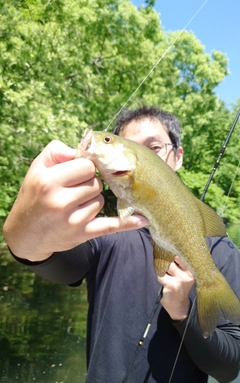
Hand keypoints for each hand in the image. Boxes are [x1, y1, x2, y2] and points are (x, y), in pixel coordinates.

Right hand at [3, 140, 147, 260]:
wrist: (25, 233)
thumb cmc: (34, 195)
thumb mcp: (37, 168)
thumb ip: (59, 151)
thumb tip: (84, 148)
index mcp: (49, 181)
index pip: (86, 166)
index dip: (84, 168)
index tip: (76, 173)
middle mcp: (60, 201)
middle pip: (96, 183)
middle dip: (88, 183)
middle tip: (73, 190)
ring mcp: (73, 220)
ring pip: (101, 200)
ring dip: (92, 200)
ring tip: (74, 204)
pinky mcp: (82, 234)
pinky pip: (110, 226)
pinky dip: (127, 223)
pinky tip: (143, 219)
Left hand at [157, 256, 193, 320]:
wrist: (179, 307)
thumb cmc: (180, 290)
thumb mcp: (184, 278)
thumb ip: (179, 267)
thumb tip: (167, 254)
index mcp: (190, 272)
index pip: (180, 257)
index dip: (171, 253)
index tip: (165, 250)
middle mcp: (186, 276)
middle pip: (171, 261)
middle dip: (164, 261)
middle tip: (160, 260)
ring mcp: (178, 281)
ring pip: (164, 267)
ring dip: (161, 269)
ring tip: (163, 273)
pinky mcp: (170, 285)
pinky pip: (160, 276)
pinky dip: (159, 276)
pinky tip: (162, 280)